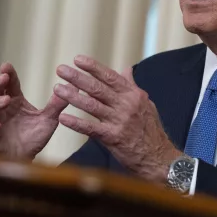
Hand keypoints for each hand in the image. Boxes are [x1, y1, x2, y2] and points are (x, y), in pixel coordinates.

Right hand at [0, 63, 68, 159]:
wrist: (26, 159)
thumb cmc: (33, 137)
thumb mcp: (49, 119)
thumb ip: (57, 105)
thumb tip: (75, 88)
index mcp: (14, 102)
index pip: (9, 84)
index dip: (7, 74)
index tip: (7, 65)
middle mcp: (1, 109)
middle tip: (3, 77)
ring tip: (6, 100)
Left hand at [54, 55, 180, 182]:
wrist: (158, 157)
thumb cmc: (150, 130)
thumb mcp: (145, 104)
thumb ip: (132, 86)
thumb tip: (126, 69)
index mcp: (133, 95)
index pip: (110, 77)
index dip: (93, 67)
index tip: (77, 59)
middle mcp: (126, 105)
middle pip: (98, 88)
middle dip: (77, 77)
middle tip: (61, 69)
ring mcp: (119, 121)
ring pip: (92, 105)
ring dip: (73, 96)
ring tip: (58, 88)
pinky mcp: (113, 138)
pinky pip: (91, 128)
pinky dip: (76, 123)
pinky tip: (63, 117)